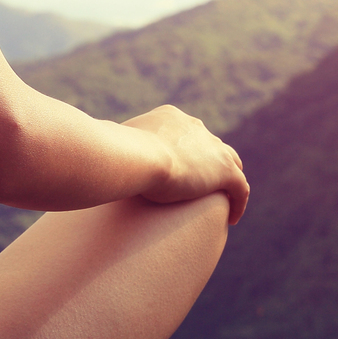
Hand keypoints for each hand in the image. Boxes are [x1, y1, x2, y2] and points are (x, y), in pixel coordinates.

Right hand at [124, 105, 249, 223]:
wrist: (138, 156)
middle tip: (205, 184)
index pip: (186, 133)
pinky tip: (233, 220)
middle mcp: (196, 128)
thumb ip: (113, 146)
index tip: (183, 168)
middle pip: (211, 145)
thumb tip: (98, 150)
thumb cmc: (118, 153)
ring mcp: (214, 148)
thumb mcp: (113, 143)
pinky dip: (239, 202)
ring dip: (229, 180)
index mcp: (171, 118)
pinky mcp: (224, 171)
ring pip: (231, 163)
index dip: (187, 150)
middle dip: (211, 161)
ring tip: (224, 201)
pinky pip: (240, 188)